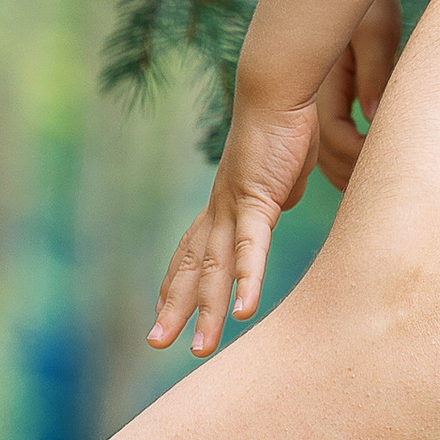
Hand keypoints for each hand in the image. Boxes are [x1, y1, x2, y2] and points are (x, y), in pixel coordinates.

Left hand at [149, 90, 322, 356]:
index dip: (176, 282)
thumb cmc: (282, 127)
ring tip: (199, 349)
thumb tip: (275, 207)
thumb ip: (272, 198)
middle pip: (191, 267)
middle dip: (175, 308)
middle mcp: (219, 210)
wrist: (276, 90)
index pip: (192, 250)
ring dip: (206, 311)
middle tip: (157, 343)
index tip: (163, 310)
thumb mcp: (278, 176)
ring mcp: (234, 208)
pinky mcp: (258, 201)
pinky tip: (242, 312)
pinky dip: (246, 281)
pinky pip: (251, 250)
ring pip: (215, 270)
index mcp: (223, 205)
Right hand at [313, 0, 401, 191]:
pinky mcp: (329, 106)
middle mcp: (315, 97)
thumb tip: (375, 116)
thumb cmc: (374, 5)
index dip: (361, 153)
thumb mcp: (378, 31)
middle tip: (388, 187)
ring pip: (329, 156)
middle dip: (354, 174)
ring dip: (351, 173)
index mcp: (325, 80)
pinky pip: (335, 146)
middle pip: (329, 153)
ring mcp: (318, 105)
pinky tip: (370, 172)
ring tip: (381, 187)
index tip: (390, 160)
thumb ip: (377, 73)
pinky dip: (350, 163)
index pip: (338, 134)